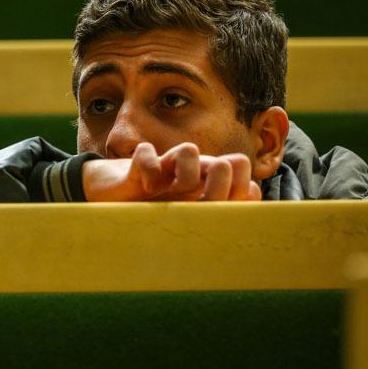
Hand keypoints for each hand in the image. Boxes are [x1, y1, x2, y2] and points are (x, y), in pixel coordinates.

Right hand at [83, 142, 260, 201]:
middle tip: (200, 201)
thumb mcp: (190, 218)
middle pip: (226, 163)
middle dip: (219, 184)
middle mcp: (192, 171)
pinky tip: (144, 187)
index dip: (239, 190)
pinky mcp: (138, 165)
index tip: (224, 209)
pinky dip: (147, 170)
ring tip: (170, 191)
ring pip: (191, 150)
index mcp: (208, 183)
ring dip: (184, 175)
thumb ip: (222, 208)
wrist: (114, 199)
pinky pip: (147, 155)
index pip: (242, 172)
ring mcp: (166, 167)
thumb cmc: (155, 209)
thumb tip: (253, 190)